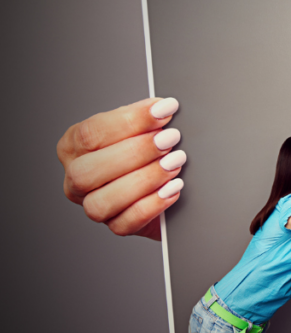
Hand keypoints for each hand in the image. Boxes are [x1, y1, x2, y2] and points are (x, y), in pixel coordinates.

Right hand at [56, 97, 185, 240]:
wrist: (169, 183)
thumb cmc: (151, 149)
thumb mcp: (143, 128)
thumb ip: (147, 119)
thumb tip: (165, 107)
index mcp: (74, 146)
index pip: (90, 133)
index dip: (129, 121)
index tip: (164, 109)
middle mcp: (77, 178)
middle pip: (88, 171)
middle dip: (135, 152)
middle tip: (170, 138)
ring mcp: (93, 205)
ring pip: (101, 202)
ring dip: (143, 180)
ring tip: (175, 163)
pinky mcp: (116, 225)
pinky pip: (125, 224)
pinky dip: (152, 205)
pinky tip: (173, 188)